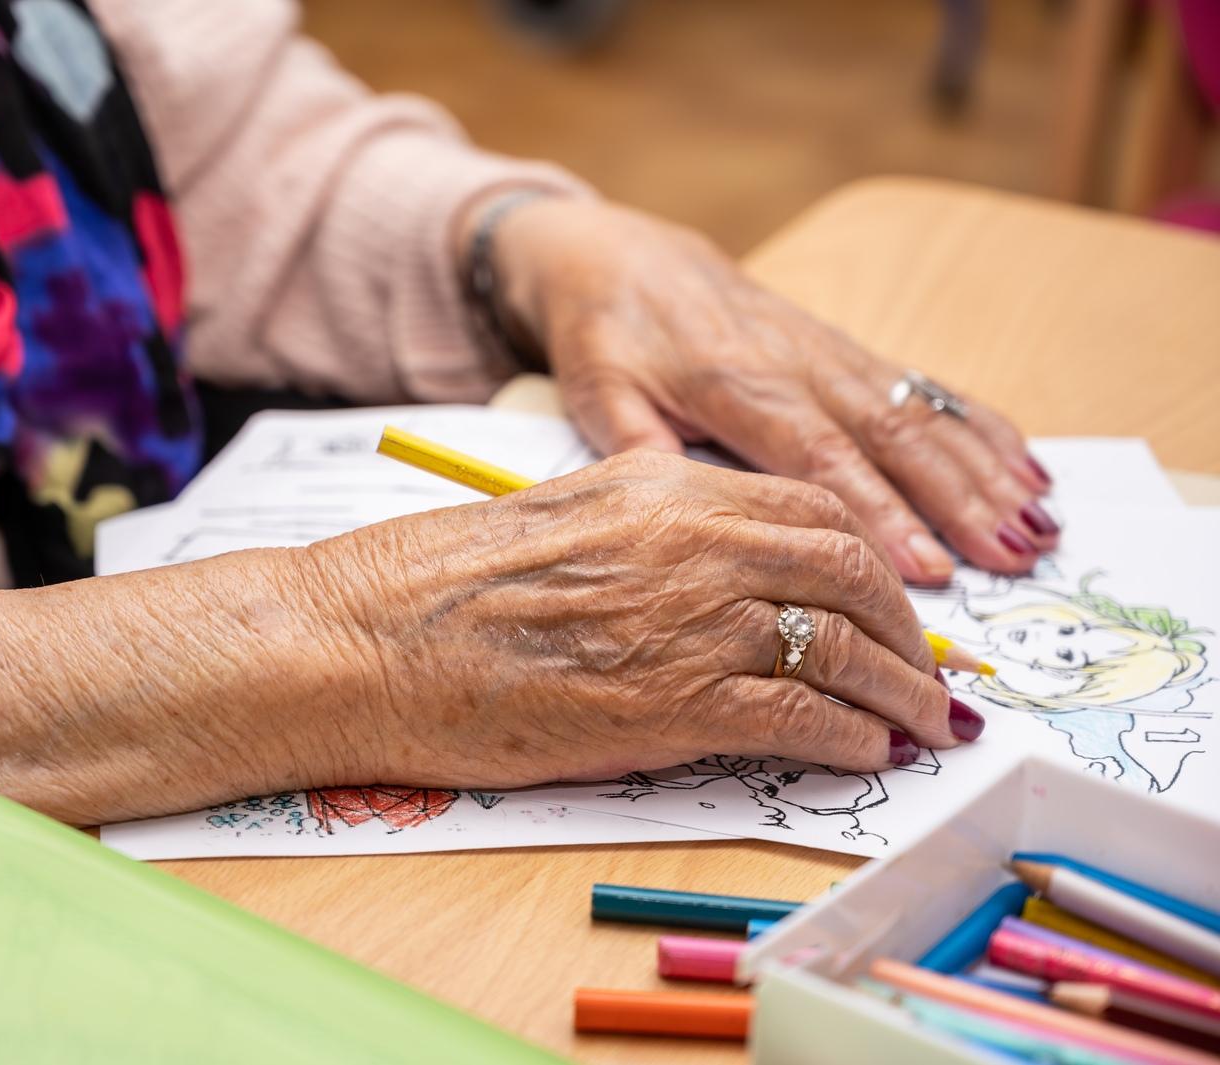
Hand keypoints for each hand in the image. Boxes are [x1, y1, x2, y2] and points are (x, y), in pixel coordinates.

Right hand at [311, 450, 981, 788]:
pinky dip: (851, 736)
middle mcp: (692, 539)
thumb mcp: (554, 518)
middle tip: (925, 668)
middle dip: (906, 626)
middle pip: (848, 569)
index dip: (869, 561)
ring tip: (922, 722)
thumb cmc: (430, 586)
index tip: (888, 602)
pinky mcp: (673, 703)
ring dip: (899, 690)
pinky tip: (864, 753)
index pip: (807, 509)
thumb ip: (643, 531)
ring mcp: (688, 617)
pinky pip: (801, 716)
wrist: (362, 638)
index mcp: (659, 484)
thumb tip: (712, 577)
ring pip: (842, 645)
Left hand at [487, 198, 1058, 584]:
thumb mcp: (600, 394)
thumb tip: (679, 519)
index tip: (925, 568)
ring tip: (1040, 526)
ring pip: (920, 412)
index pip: (817, 457)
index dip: (876, 513)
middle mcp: (797, 365)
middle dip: (958, 499)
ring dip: (986, 470)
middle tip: (1013, 556)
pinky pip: (922, 387)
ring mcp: (829, 354)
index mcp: (735, 385)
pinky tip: (1029, 467)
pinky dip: (980, 427)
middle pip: (891, 436)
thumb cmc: (608, 334)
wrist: (621, 254)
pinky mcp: (844, 349)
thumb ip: (639, 451)